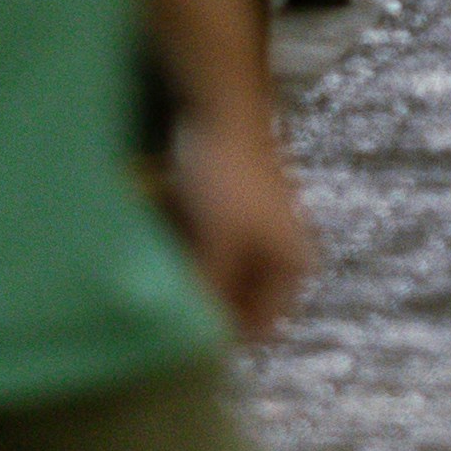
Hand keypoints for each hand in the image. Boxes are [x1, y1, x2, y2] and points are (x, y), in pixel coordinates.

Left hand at [163, 95, 313, 341]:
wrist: (220, 110)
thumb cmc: (229, 180)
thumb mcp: (219, 244)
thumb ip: (211, 292)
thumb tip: (194, 337)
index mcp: (290, 266)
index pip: (258, 327)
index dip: (222, 336)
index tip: (180, 340)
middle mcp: (278, 256)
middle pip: (235, 303)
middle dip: (202, 304)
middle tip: (164, 306)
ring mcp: (253, 236)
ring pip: (216, 278)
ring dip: (190, 278)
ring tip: (160, 273)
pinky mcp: (228, 218)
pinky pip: (203, 253)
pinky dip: (184, 254)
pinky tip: (162, 246)